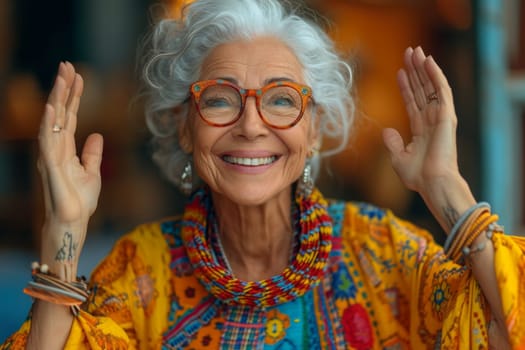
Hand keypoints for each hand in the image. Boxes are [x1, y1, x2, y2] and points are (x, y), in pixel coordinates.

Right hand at [37, 62, 102, 268]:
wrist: (74, 222)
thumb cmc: (80, 200)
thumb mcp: (92, 172)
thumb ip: (92, 153)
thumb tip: (97, 135)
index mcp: (66, 148)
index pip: (70, 115)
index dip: (74, 96)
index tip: (78, 75)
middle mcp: (56, 147)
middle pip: (60, 112)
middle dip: (64, 88)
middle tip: (67, 65)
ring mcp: (51, 155)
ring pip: (53, 120)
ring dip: (57, 97)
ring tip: (62, 76)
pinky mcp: (50, 166)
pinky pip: (49, 140)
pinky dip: (50, 123)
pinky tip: (53, 106)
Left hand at [382, 46, 458, 194]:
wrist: (432, 183)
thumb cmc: (418, 176)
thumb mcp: (398, 158)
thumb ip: (393, 143)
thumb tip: (387, 130)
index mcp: (421, 129)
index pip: (412, 101)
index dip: (406, 85)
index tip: (399, 71)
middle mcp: (431, 120)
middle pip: (422, 89)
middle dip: (415, 70)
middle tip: (409, 52)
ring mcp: (440, 117)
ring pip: (431, 86)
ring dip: (423, 68)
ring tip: (416, 51)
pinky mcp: (447, 116)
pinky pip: (442, 91)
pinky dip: (436, 75)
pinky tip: (428, 61)